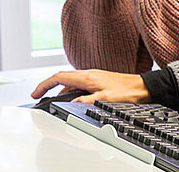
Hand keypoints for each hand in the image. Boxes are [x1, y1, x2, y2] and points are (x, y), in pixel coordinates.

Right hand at [30, 68, 150, 103]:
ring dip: (59, 89)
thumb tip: (72, 104)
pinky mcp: (98, 80)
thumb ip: (87, 101)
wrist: (143, 87)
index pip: (59, 77)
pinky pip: (78, 84)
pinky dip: (69, 90)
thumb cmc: (128, 91)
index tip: (35, 93)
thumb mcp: (106, 99)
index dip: (44, 85)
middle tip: (38, 96)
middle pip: (61, 77)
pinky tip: (72, 98)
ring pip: (70, 81)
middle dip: (47, 86)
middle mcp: (89, 74)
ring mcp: (93, 76)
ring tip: (52, 99)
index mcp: (87, 77)